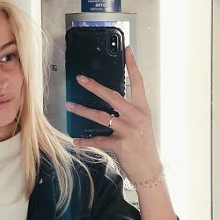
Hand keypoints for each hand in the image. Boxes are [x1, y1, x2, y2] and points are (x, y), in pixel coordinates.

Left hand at [66, 46, 162, 184]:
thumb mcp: (141, 124)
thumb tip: (110, 101)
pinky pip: (98, 140)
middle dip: (94, 86)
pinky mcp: (121, 144)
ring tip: (70, 105)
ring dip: (82, 111)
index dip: (132, 65)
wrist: (149, 169)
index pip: (138, 82)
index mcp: (142, 109)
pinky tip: (75, 140)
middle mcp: (136, 116)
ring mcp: (128, 130)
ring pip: (101, 116)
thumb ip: (128, 111)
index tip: (127, 50)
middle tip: (80, 78)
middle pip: (112, 96)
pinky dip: (85, 141)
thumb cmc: (143, 146)